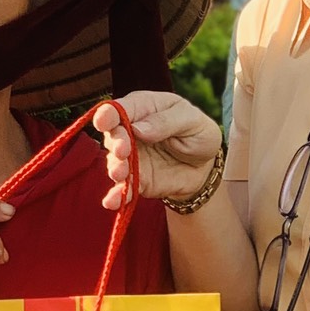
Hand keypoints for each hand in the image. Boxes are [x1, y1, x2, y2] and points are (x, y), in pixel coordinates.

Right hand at [93, 90, 223, 209]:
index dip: (109, 114)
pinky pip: (123, 188)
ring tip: (121, 173)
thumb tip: (138, 128)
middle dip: (115, 142)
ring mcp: (130, 157)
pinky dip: (115, 196)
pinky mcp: (135, 180)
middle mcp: (130, 131)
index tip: (104, 121)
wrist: (205, 167)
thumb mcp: (192, 121)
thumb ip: (165, 122)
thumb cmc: (199, 134)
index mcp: (144, 108)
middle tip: (123, 150)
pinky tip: (111, 202)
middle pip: (113, 134)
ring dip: (115, 168)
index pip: (121, 108)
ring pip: (114, 161)